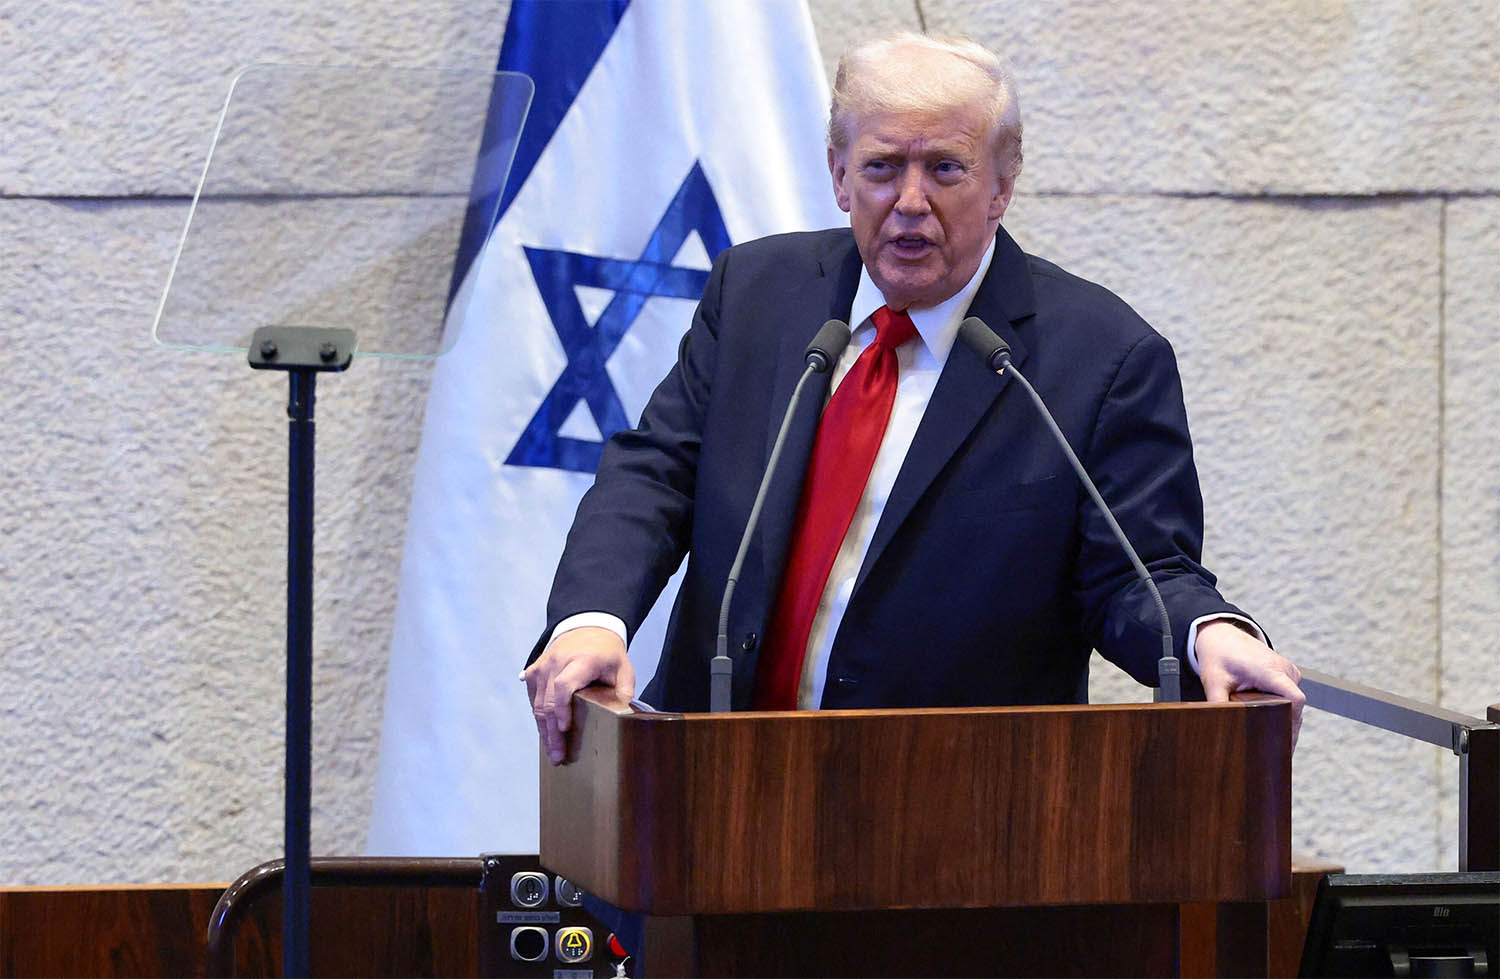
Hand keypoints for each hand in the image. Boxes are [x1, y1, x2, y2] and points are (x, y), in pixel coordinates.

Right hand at [523, 626, 632, 764]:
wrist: (586, 627)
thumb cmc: (606, 652)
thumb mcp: (623, 669)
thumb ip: (624, 692)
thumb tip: (622, 717)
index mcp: (581, 660)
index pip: (564, 685)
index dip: (562, 708)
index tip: (565, 728)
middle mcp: (557, 662)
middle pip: (549, 701)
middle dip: (552, 732)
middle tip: (558, 756)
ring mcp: (542, 667)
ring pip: (538, 704)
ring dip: (544, 730)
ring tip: (553, 752)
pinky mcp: (534, 672)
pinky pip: (533, 700)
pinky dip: (540, 718)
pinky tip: (547, 735)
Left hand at [1194, 620, 1305, 747]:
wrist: (1221, 636)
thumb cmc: (1219, 656)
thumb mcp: (1214, 682)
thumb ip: (1217, 703)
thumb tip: (1219, 728)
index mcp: (1269, 670)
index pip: (1295, 699)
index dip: (1292, 722)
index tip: (1284, 741)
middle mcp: (1284, 669)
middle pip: (1296, 706)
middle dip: (1288, 729)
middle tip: (1278, 755)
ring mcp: (1288, 671)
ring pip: (1294, 703)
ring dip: (1286, 720)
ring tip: (1276, 745)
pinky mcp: (1287, 674)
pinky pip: (1291, 696)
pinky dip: (1284, 710)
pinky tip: (1275, 726)